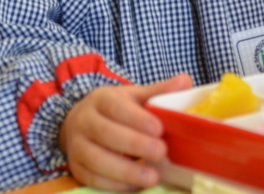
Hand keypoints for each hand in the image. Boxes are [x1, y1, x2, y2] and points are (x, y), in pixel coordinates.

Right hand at [60, 74, 192, 190]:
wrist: (81, 122)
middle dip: (135, 145)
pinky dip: (117, 186)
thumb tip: (186, 81)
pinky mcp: (77, 169)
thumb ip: (159, 92)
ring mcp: (77, 147)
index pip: (115, 107)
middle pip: (106, 134)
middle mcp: (84, 121)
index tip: (159, 128)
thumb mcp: (134, 97)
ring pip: (98, 160)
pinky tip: (138, 186)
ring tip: (153, 177)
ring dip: (127, 171)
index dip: (136, 118)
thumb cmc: (116, 110)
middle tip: (161, 152)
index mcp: (100, 99)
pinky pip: (94, 180)